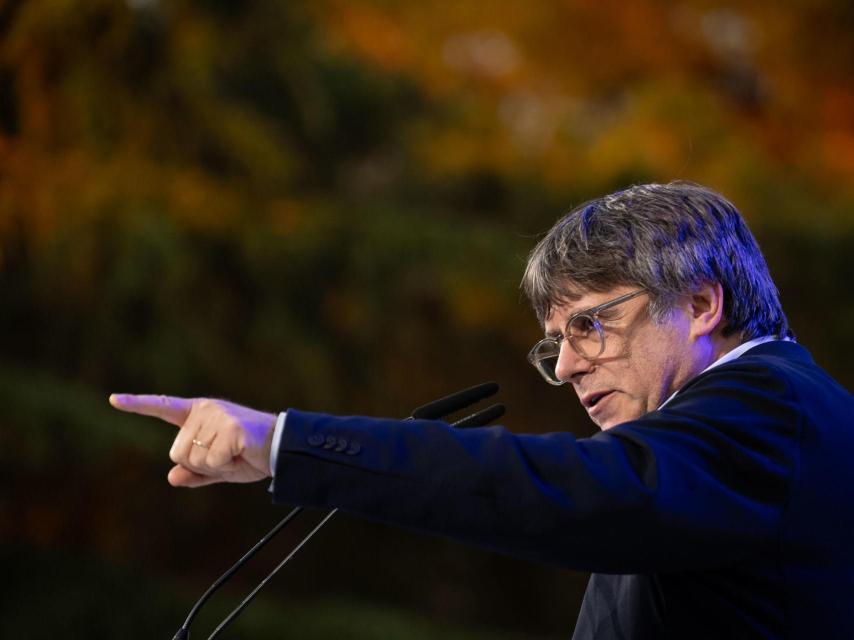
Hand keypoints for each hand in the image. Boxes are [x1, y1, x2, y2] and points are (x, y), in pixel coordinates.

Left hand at [109, 393, 277, 487]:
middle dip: (200, 463)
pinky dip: (226, 465)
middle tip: (228, 455)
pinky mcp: (230, 428)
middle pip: (177, 452)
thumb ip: (195, 472)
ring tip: (237, 453)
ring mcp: (217, 417)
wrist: (282, 450)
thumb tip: (172, 477)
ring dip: (214, 465)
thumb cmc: (251, 455)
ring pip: (193, 458)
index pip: (164, 407)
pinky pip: (212, 461)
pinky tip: (242, 454)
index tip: (113, 400)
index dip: (138, 405)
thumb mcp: (219, 467)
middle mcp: (205, 410)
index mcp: (200, 414)